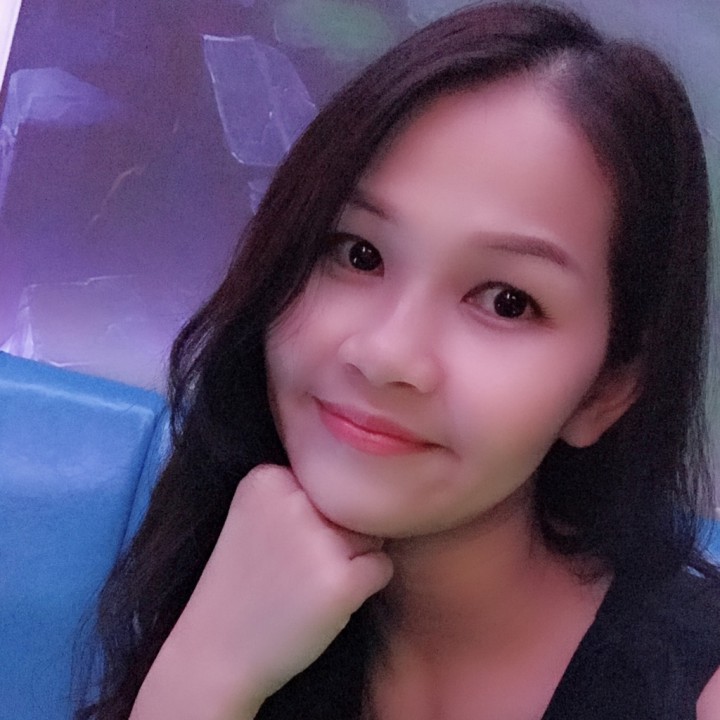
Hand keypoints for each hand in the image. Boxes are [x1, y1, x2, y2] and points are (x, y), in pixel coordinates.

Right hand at [133, 464, 392, 719]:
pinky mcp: (340, 581)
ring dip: (351, 561)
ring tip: (307, 586)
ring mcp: (317, 540)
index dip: (315, 517)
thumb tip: (369, 489)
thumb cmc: (243, 586)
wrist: (212, 656)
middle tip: (294, 571)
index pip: (327, 481)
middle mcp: (292, 500)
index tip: (280, 546)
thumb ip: (299, 494)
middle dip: (336, 536)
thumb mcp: (254, 516)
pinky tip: (324, 603)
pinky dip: (363, 588)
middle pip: (351, 505)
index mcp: (267, 477)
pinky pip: (381, 567)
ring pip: (370, 534)